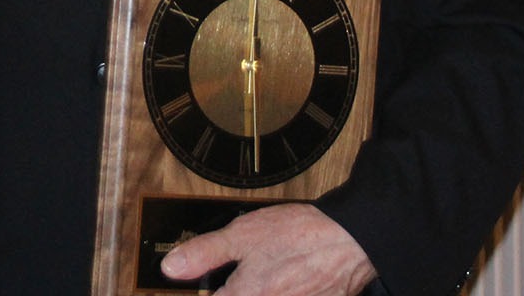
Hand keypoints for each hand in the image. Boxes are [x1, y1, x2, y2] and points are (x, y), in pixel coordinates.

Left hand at [160, 202, 376, 295]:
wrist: (351, 240)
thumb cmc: (301, 234)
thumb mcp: (243, 234)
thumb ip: (205, 254)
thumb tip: (172, 268)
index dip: (207, 293)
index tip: (214, 285)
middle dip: (234, 291)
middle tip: (240, 279)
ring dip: (252, 291)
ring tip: (263, 277)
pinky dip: (280, 292)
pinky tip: (284, 280)